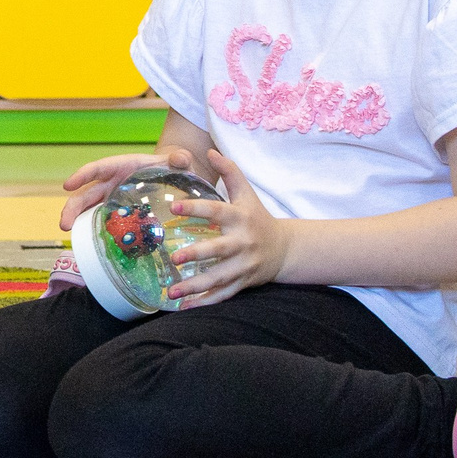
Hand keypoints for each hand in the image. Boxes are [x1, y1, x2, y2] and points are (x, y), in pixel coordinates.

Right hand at [58, 147, 198, 231]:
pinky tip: (90, 245)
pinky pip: (103, 220)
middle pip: (86, 193)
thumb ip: (180, 159)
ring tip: (69, 234)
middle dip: (73, 208)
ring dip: (76, 220)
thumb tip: (181, 160)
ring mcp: (112, 198)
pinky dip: (94, 230)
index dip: (82, 176)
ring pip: (89, 208)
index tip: (68, 185)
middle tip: (64, 224)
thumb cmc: (172, 166)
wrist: (173, 176)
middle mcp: (112, 182)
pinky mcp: (118, 211)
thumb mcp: (178, 161)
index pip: (98, 169)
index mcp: (121, 166)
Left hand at [168, 150, 287, 306]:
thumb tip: (209, 150)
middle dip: (197, 254)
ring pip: (219, 278)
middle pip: (219, 250)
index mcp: (240, 218)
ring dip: (195, 286)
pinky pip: (224, 294)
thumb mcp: (246, 193)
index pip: (215, 211)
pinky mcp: (244, 282)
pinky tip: (185, 307)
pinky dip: (205, 302)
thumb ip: (230, 171)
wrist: (285, 249)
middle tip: (174, 257)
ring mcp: (244, 265)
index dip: (195, 208)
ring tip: (171, 291)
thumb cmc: (258, 217)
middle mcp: (243, 242)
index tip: (174, 206)